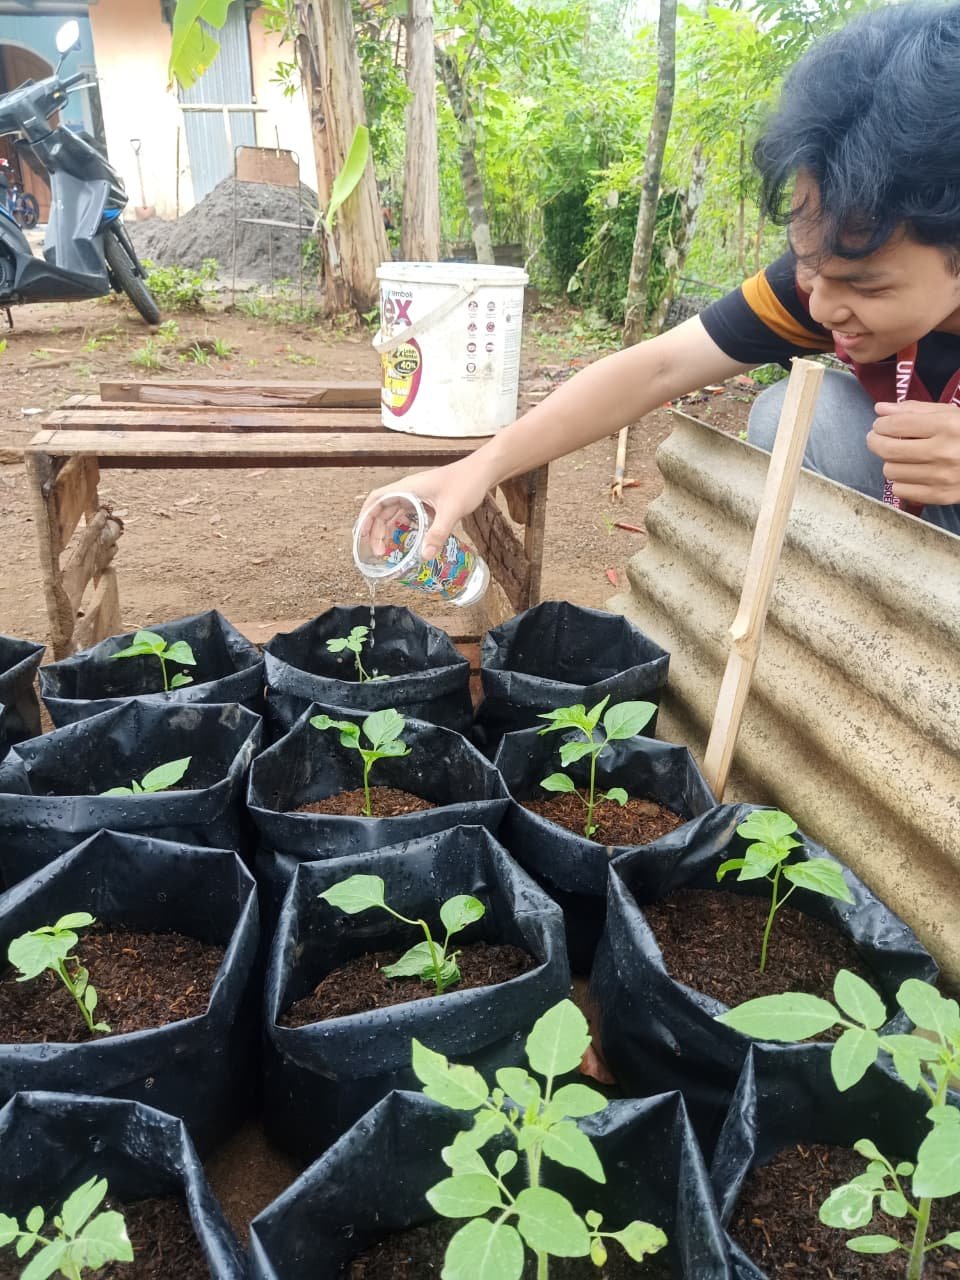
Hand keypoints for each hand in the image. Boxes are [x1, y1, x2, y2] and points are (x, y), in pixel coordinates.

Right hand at [359, 457, 494, 559]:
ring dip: (387, 529)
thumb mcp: (451, 510)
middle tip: (378, 552)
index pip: (376, 500)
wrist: (483, 471)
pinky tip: (405, 541)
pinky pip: (408, 514)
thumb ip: (437, 534)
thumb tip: (424, 557)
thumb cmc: (466, 483)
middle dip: (375, 530)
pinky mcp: (427, 500)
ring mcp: (418, 494)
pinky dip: (402, 527)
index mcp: (408, 488)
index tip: (361, 535)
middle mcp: (409, 490)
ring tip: (386, 550)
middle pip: (382, 509)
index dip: (365, 517)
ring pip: (394, 512)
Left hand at [867, 401, 959, 505]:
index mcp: (948, 425)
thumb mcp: (950, 414)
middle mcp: (944, 451)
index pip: (897, 424)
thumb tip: (879, 409)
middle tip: (878, 438)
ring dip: (891, 462)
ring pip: (891, 471)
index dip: (881, 425)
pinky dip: (901, 481)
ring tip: (902, 456)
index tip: (880, 426)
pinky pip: (901, 490)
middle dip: (876, 442)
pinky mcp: (942, 496)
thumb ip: (914, 410)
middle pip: (887, 449)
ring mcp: (942, 477)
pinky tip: (912, 472)